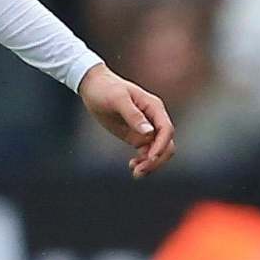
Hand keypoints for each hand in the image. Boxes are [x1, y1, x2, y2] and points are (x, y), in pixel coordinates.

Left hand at [78, 63, 174, 178]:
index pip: (167, 129)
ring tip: (136, 173)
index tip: (150, 157)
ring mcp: (146, 129)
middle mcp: (154, 119)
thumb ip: (133, 115)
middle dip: (157, 159)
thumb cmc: (105, 89)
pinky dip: (143, 161)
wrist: (93, 86)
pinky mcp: (136, 136)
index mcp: (154, 107)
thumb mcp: (117, 99)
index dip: (162, 145)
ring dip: (151, 164)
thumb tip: (149, 133)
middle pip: (166, 144)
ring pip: (157, 151)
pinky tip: (132, 166)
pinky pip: (146, 152)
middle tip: (140, 170)